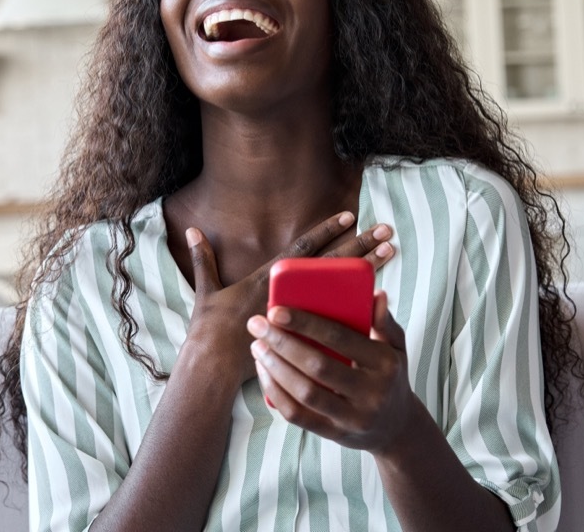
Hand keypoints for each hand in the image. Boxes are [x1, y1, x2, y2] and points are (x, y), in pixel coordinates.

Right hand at [183, 213, 394, 383]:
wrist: (214, 368)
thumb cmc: (210, 329)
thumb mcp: (206, 291)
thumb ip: (203, 259)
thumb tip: (192, 229)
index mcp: (268, 279)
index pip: (303, 249)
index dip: (326, 231)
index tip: (350, 215)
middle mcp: (290, 294)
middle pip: (332, 264)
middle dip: (360, 244)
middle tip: (386, 229)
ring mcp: (300, 315)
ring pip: (343, 288)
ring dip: (368, 270)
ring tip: (391, 251)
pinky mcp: (305, 336)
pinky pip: (338, 320)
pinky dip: (358, 309)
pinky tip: (381, 297)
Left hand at [247, 290, 417, 453]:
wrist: (397, 428)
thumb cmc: (390, 376)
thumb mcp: (396, 348)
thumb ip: (385, 322)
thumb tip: (376, 295)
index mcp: (385, 363)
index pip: (340, 338)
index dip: (305, 324)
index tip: (276, 311)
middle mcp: (371, 393)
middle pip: (318, 366)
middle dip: (282, 343)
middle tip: (257, 325)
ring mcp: (353, 417)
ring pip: (305, 393)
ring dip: (275, 367)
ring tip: (257, 346)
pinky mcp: (334, 434)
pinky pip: (298, 416)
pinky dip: (276, 393)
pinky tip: (264, 373)